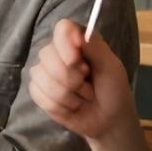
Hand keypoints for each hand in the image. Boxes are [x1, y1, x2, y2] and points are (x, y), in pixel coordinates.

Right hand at [27, 19, 133, 142]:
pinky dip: (59, 106)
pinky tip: (71, 107)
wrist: (108, 121)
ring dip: (68, 95)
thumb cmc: (113, 90)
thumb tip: (71, 29)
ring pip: (42, 78)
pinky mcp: (37, 91)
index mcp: (76, 41)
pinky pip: (38, 94)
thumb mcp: (111, 67)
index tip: (79, 61)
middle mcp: (57, 52)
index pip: (61, 29)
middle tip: (88, 84)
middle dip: (71, 78)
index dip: (66, 45)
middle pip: (47, 55)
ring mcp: (44, 72)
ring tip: (82, 98)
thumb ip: (94, 46)